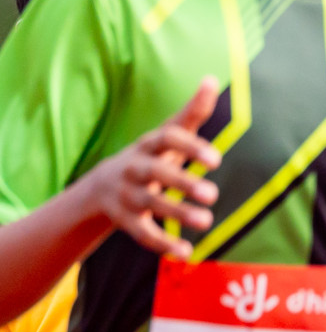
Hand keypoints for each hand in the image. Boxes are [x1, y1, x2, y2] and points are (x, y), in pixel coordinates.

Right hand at [82, 78, 221, 259]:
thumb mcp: (166, 134)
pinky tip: (187, 252)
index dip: (191, 148)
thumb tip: (212, 79)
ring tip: (206, 221)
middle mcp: (135, 168)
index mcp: (148, 145)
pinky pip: (143, 234)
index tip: (217, 161)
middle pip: (157, 173)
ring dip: (178, 213)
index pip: (167, 140)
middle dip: (183, 183)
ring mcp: (128, 196)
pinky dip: (163, 244)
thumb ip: (191, 113)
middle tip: (213, 195)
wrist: (102, 186)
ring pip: (151, 204)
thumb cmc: (150, 156)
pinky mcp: (126, 221)